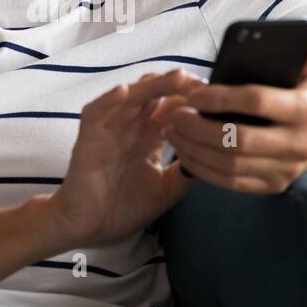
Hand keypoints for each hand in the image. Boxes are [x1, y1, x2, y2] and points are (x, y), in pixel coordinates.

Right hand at [48, 69, 205, 247]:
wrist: (89, 229)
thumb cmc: (123, 207)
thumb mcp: (166, 189)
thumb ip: (187, 171)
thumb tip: (215, 156)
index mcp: (149, 136)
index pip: (173, 107)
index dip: (193, 101)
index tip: (217, 101)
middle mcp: (131, 127)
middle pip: (156, 94)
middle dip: (181, 87)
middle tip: (204, 87)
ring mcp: (109, 129)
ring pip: (131, 96)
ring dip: (154, 85)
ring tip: (179, 78)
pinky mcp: (89, 138)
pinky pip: (95, 112)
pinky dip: (108, 100)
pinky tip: (123, 92)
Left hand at [167, 23, 306, 193]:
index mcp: (306, 110)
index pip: (257, 101)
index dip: (221, 98)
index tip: (193, 95)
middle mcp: (298, 143)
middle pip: (239, 139)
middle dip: (200, 128)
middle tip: (175, 115)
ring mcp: (286, 169)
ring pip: (230, 165)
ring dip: (195, 149)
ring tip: (173, 133)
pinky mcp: (273, 186)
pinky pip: (231, 183)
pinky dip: (203, 169)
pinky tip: (185, 154)